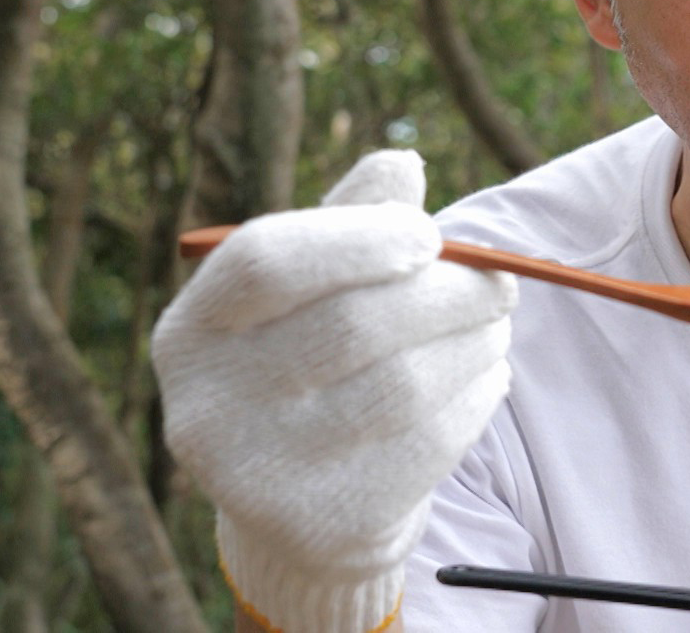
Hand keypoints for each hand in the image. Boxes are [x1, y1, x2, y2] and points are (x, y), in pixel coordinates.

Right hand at [152, 151, 516, 631]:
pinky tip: (484, 374)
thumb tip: (402, 164)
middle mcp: (206, 407)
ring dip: (475, 341)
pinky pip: (432, 441)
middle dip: (449, 292)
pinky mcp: (326, 524)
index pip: (266, 261)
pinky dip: (476, 395)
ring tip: (493, 324)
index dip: (360, 236)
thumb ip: (350, 222)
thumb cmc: (310, 367)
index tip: (429, 236)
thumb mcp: (310, 294)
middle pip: (354, 324)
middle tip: (497, 283)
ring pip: (405, 384)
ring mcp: (259, 477)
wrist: (301, 512)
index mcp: (191, 330)